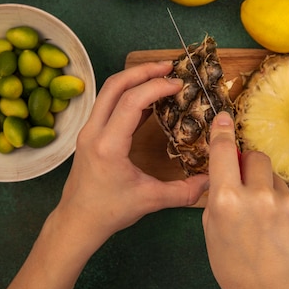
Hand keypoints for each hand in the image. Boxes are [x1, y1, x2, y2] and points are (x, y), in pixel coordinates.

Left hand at [0, 61, 208, 288]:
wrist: (77, 221)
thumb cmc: (110, 211)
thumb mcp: (149, 201)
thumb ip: (182, 191)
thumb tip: (211, 182)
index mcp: (108, 144)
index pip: (131, 102)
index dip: (156, 87)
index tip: (178, 85)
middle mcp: (94, 131)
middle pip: (114, 85)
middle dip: (143, 71)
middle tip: (169, 67)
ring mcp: (88, 130)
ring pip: (108, 92)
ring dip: (133, 79)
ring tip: (160, 76)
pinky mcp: (90, 134)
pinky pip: (108, 104)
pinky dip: (127, 94)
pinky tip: (148, 99)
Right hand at [202, 112, 288, 288]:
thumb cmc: (233, 265)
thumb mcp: (211, 229)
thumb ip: (218, 196)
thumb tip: (225, 173)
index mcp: (226, 200)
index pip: (222, 152)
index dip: (222, 132)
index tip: (223, 118)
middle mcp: (256, 195)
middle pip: (255, 156)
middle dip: (248, 165)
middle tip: (245, 184)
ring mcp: (283, 202)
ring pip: (273, 176)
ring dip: (266, 186)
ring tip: (263, 215)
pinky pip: (288, 195)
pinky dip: (280, 205)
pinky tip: (277, 228)